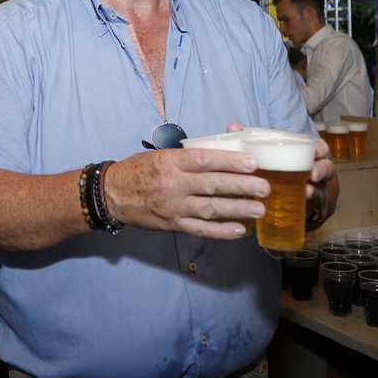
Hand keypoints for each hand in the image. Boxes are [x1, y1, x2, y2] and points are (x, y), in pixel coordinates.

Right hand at [101, 148, 267, 239]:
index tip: (252, 163)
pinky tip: (239, 230)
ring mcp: (173, 206)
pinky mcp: (172, 224)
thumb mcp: (162, 154)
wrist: (112, 194)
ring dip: (237, 209)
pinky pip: (200, 229)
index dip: (230, 161)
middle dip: (241, 186)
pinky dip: (220, 231)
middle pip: (212, 185)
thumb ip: (191, 154)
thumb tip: (226, 146)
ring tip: (259, 209)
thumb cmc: (140, 170)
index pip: (204, 160)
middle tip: (264, 187)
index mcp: (170, 161)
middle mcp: (173, 184)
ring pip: (210, 209)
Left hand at [224, 121, 336, 215]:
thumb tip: (233, 127)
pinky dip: (308, 204)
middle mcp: (314, 169)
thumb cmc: (275, 164)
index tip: (315, 152)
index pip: (319, 148)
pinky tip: (301, 205)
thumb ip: (251, 138)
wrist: (282, 189)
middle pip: (325, 168)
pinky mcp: (308, 204)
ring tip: (307, 191)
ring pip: (320, 187)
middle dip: (321, 170)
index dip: (319, 149)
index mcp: (306, 152)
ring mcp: (313, 187)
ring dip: (315, 190)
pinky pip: (312, 205)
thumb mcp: (266, 150)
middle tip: (313, 175)